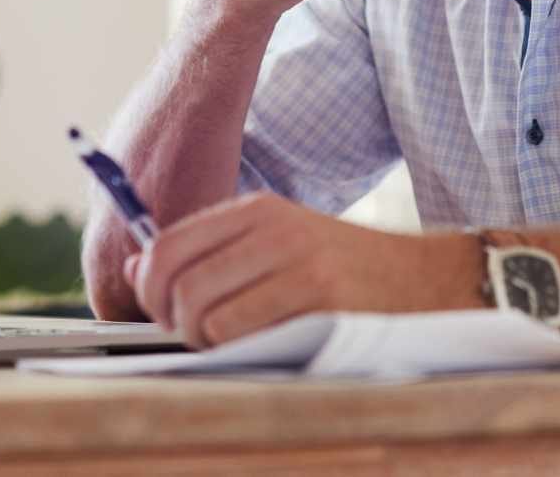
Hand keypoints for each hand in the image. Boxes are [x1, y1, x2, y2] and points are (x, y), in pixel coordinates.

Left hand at [128, 192, 479, 347]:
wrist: (422, 278)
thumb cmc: (341, 269)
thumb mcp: (277, 243)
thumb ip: (210, 252)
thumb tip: (137, 267)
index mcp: (256, 210)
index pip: (166, 245)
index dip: (148, 288)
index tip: (162, 310)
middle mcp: (271, 230)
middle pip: (176, 283)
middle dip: (173, 322)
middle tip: (196, 335)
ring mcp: (296, 263)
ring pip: (202, 313)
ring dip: (204, 342)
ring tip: (232, 342)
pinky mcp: (317, 299)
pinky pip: (240, 334)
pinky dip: (236, 350)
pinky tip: (261, 345)